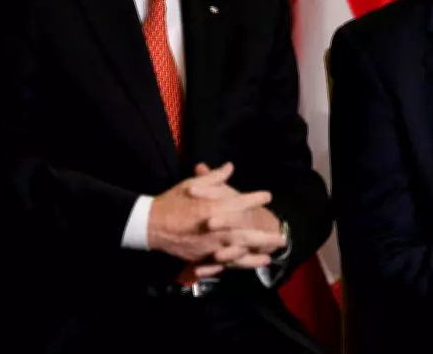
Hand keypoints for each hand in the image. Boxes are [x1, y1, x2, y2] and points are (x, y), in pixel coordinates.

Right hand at [147, 163, 285, 271]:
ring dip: (257, 253)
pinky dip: (241, 264)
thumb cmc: (172, 201)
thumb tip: (230, 167)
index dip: (255, 198)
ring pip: (239, 251)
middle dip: (265, 235)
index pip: (241, 202)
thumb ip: (214, 177)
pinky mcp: (204, 256)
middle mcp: (216, 228)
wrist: (150, 225)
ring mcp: (210, 245)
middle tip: (282, 236)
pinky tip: (252, 264)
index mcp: (214, 208)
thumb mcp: (192, 184)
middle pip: (246, 233)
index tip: (267, 195)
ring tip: (272, 254)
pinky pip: (226, 262)